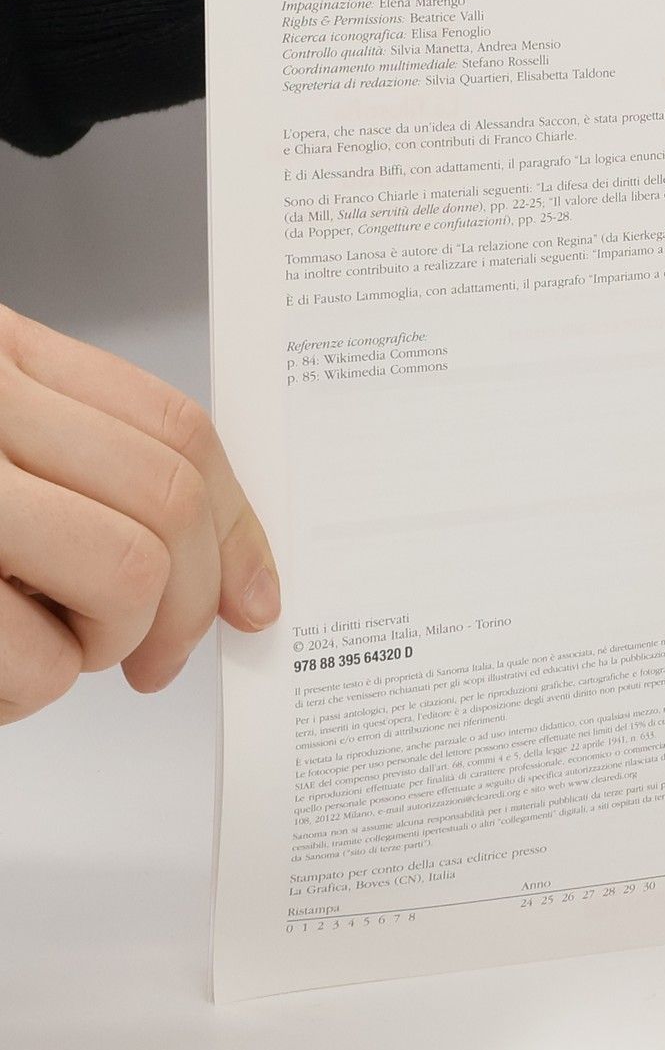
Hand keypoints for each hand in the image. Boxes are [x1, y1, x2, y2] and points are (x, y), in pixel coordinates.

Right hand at [0, 306, 278, 724]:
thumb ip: (81, 470)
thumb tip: (220, 568)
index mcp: (3, 360)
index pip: (172, 427)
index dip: (234, 525)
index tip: (254, 597)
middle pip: (169, 499)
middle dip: (185, 602)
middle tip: (156, 658)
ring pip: (127, 572)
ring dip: (110, 641)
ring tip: (48, 648)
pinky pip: (41, 660)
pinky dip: (35, 689)